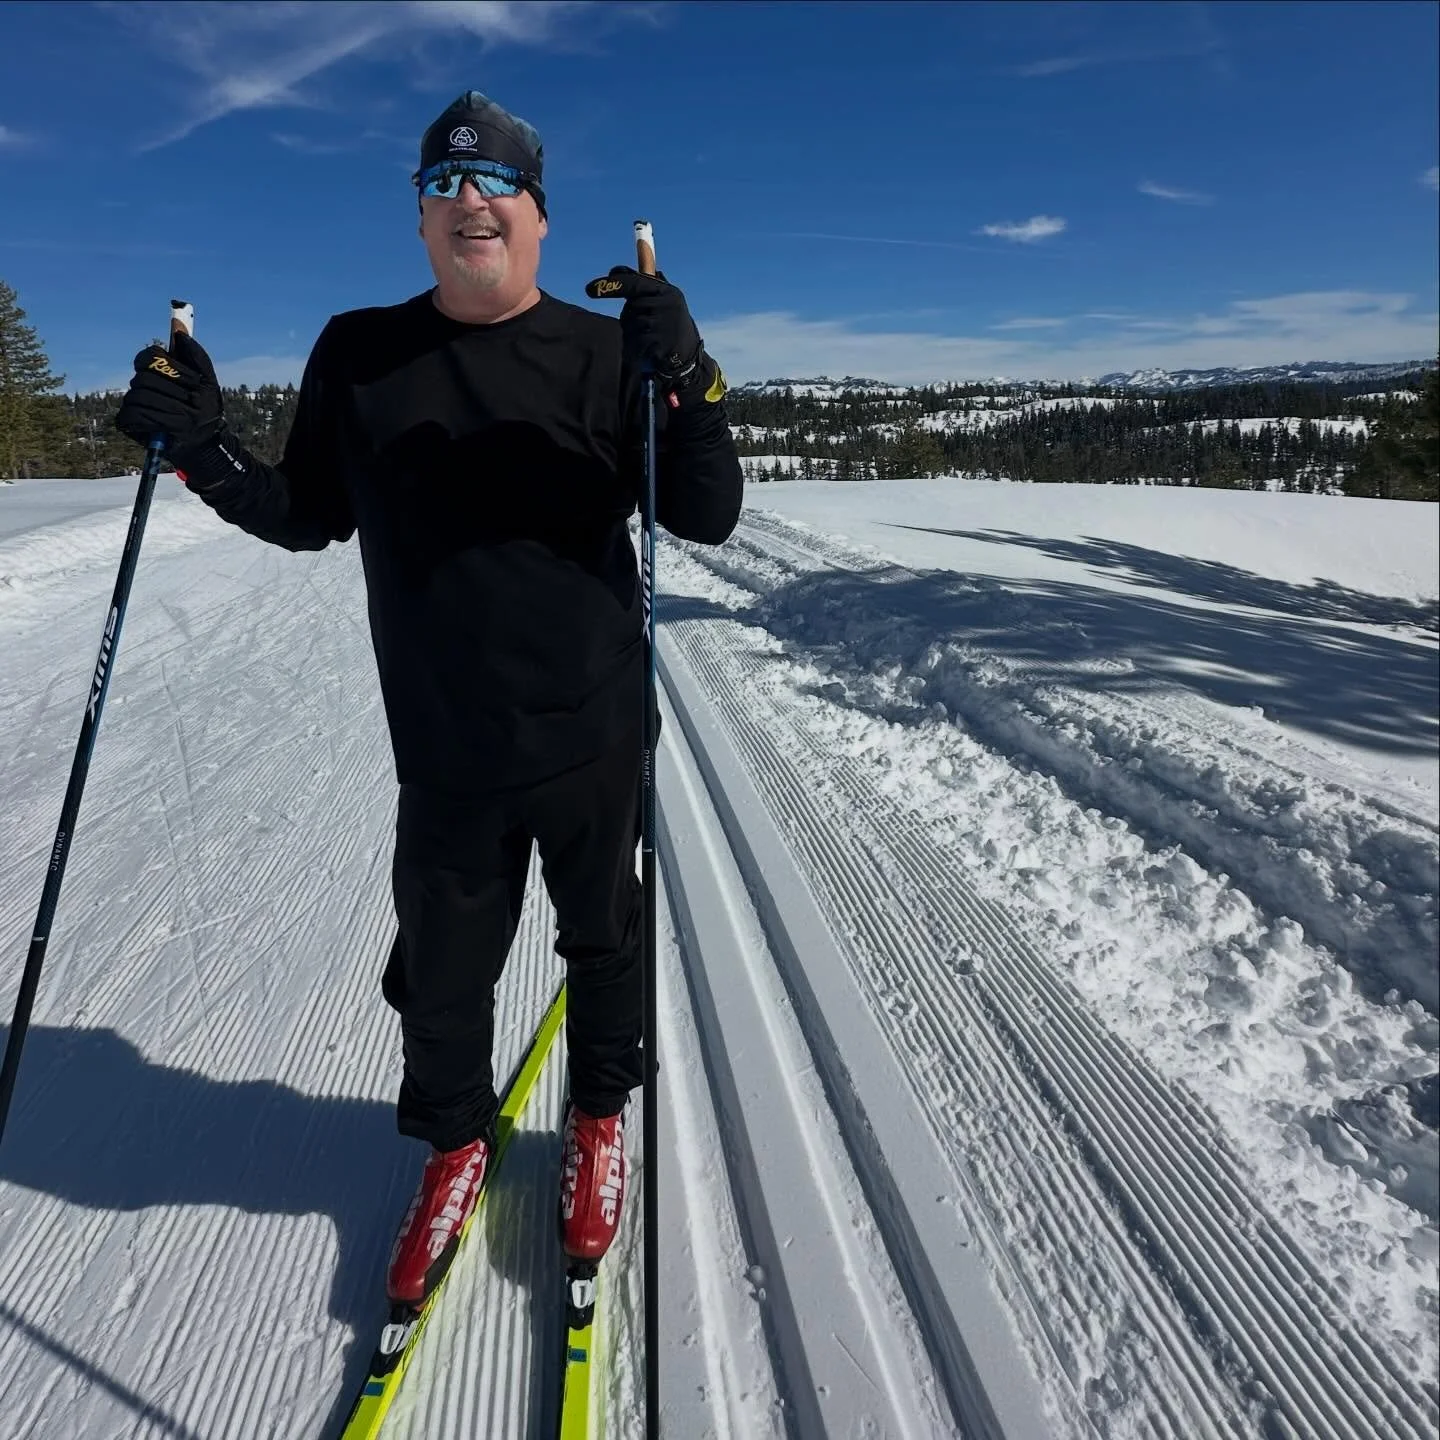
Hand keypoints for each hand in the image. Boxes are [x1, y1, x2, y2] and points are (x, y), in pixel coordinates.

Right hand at [114, 330, 221, 457]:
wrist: (205, 442)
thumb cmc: (206, 411)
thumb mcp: (208, 383)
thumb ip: (197, 356)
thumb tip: (179, 331)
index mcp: (159, 371)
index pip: (150, 356)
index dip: (171, 367)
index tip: (195, 382)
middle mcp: (143, 384)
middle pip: (145, 377)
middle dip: (173, 392)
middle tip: (191, 403)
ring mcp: (133, 402)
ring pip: (138, 395)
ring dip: (167, 408)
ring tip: (183, 418)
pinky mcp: (128, 422)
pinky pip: (131, 414)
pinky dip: (151, 420)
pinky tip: (167, 427)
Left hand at [584, 266, 703, 386]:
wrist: (687, 356)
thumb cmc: (670, 326)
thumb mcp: (663, 301)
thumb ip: (642, 286)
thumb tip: (616, 271)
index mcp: (667, 291)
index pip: (633, 283)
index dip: (611, 285)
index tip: (589, 290)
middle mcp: (667, 304)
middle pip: (630, 306)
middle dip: (630, 317)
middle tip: (644, 327)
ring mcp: (664, 323)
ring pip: (630, 325)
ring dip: (633, 333)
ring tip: (650, 339)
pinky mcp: (659, 342)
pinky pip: (634, 342)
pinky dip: (634, 347)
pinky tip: (647, 350)